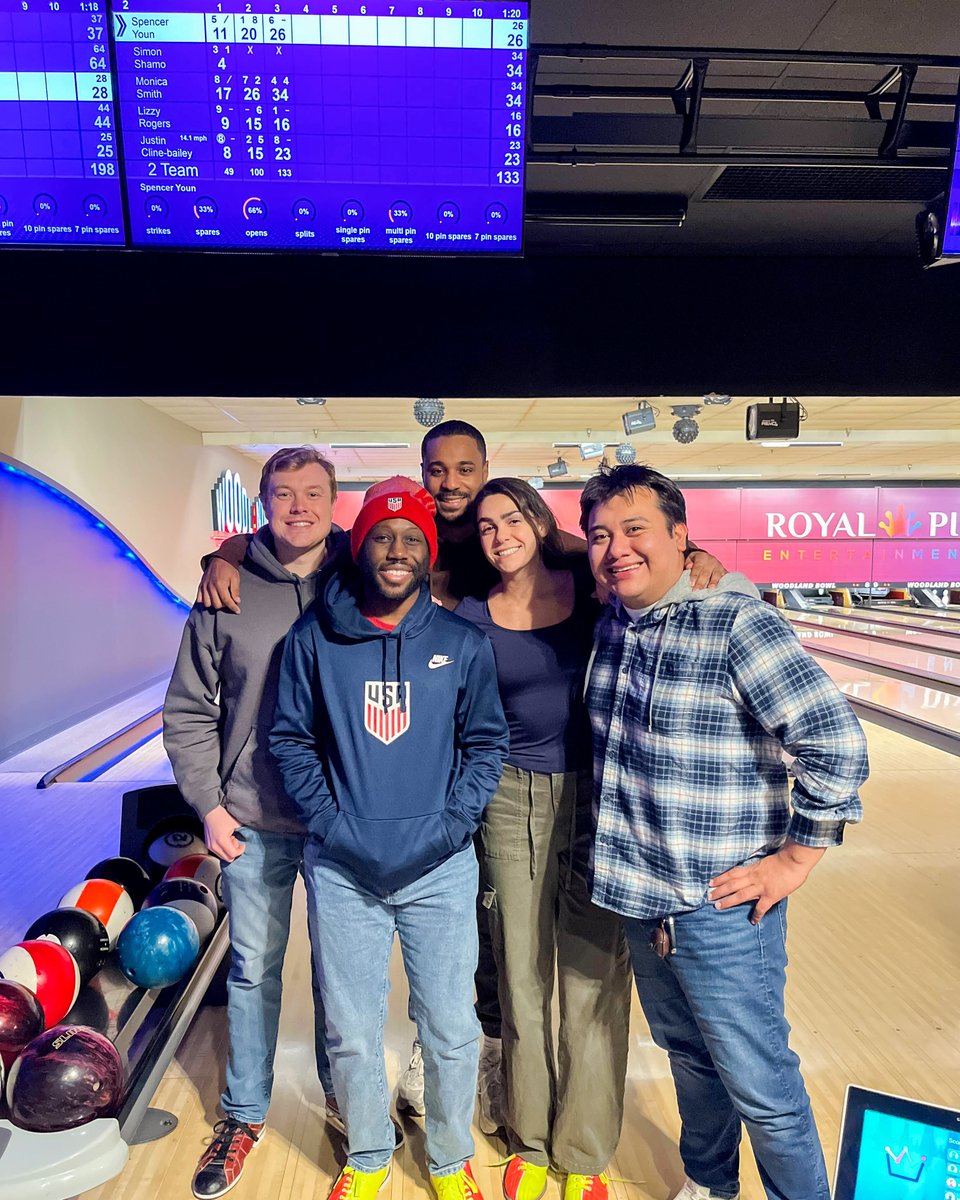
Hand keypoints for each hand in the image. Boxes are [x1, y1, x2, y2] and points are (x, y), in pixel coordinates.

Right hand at [197, 558, 241, 611]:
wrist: (220, 559)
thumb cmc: (229, 569)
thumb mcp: (235, 578)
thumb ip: (235, 590)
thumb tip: (237, 601)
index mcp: (220, 584)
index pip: (226, 601)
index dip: (233, 607)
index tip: (237, 611)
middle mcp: (210, 586)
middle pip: (216, 604)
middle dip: (224, 605)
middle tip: (228, 601)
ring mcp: (204, 586)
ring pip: (207, 603)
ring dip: (214, 604)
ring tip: (220, 599)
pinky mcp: (200, 586)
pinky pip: (200, 599)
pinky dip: (205, 601)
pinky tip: (211, 598)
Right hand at [204, 805, 244, 861]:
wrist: (210, 811)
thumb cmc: (223, 816)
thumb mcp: (236, 823)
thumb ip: (242, 833)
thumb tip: (246, 839)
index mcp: (221, 840)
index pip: (233, 854)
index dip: (240, 850)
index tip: (243, 844)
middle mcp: (214, 846)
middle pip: (228, 858)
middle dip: (234, 852)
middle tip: (236, 841)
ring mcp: (210, 846)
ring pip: (223, 857)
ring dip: (228, 850)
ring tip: (230, 839)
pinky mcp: (208, 845)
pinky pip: (218, 852)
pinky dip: (223, 849)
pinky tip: (225, 839)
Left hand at [685, 550, 726, 589]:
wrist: (706, 558)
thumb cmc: (695, 561)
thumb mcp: (690, 559)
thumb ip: (688, 563)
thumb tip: (688, 566)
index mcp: (702, 557)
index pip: (698, 567)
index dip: (694, 576)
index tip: (691, 584)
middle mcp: (711, 561)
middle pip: (706, 573)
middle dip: (701, 582)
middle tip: (696, 589)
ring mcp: (719, 566)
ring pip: (716, 575)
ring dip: (713, 582)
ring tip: (710, 588)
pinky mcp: (724, 571)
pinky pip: (724, 577)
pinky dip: (722, 582)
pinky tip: (718, 588)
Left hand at [708, 841, 825, 922]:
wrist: (794, 860)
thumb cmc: (783, 859)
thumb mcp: (766, 862)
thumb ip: (758, 870)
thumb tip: (753, 874)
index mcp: (752, 868)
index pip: (732, 873)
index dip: (721, 878)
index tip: (711, 882)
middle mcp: (753, 878)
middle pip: (732, 884)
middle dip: (719, 891)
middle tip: (709, 896)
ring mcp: (761, 887)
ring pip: (740, 895)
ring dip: (728, 901)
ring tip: (718, 906)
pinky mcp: (771, 895)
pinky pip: (761, 908)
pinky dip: (756, 915)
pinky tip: (753, 921)